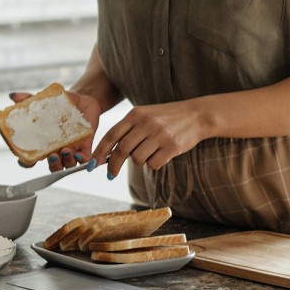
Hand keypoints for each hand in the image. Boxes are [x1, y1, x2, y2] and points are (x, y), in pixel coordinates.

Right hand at [9, 89, 101, 171]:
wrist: (81, 100)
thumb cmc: (59, 103)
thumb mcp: (43, 101)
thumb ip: (28, 99)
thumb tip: (13, 96)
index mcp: (43, 142)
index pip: (32, 158)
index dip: (26, 162)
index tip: (23, 160)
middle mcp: (56, 149)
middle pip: (52, 166)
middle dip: (52, 165)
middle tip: (51, 156)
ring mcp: (71, 149)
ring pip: (68, 164)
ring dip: (66, 161)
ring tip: (66, 150)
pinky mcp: (86, 146)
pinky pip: (86, 159)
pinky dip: (83, 160)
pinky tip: (79, 154)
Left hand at [93, 101, 207, 177]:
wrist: (196, 115)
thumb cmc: (165, 118)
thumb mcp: (144, 116)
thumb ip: (127, 130)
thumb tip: (107, 153)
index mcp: (135, 114)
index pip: (111, 135)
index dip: (99, 151)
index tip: (92, 164)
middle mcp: (146, 123)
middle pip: (121, 150)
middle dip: (113, 165)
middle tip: (111, 175)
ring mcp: (160, 135)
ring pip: (137, 159)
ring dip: (139, 161)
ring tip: (149, 152)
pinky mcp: (172, 146)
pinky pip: (153, 164)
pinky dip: (153, 164)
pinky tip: (161, 155)